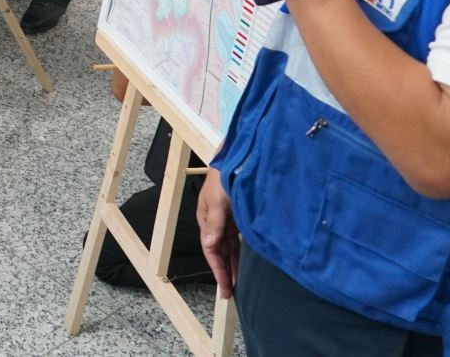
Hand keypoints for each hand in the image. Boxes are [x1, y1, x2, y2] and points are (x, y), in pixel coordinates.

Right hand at [197, 168, 239, 298]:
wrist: (238, 156)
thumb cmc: (225, 177)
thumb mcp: (218, 199)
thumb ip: (215, 223)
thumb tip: (208, 244)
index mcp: (206, 218)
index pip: (211, 249)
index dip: (217, 269)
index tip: (225, 287)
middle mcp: (215, 221)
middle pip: (219, 251)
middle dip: (223, 271)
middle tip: (229, 293)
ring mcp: (226, 218)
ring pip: (229, 247)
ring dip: (232, 263)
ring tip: (237, 282)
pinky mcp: (238, 215)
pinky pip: (237, 238)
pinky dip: (239, 251)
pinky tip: (244, 260)